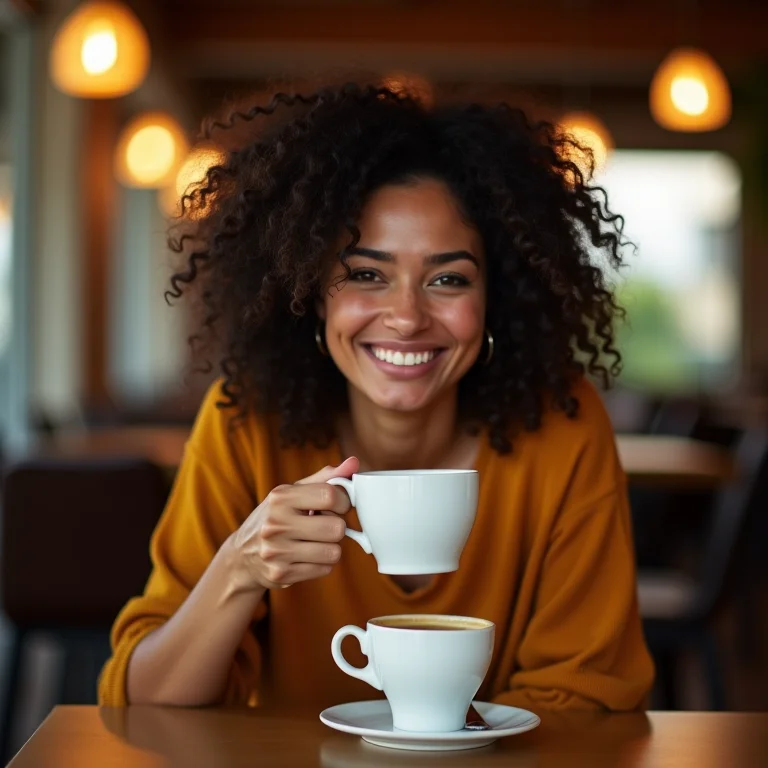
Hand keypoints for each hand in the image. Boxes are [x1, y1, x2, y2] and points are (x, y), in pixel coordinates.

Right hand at [229, 457, 358, 589]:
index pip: (329, 495)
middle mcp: (276, 524)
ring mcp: (277, 551)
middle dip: (337, 527)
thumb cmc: (276, 517)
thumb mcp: (293, 492)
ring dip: (330, 548)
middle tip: (324, 526)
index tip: (338, 506)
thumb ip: (325, 477)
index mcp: (280, 498)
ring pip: (333, 552)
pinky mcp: (281, 574)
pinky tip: (306, 557)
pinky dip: (321, 564)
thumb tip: (354, 462)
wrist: (243, 555)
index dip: (343, 502)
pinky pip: (324, 569)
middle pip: (336, 528)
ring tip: (315, 542)